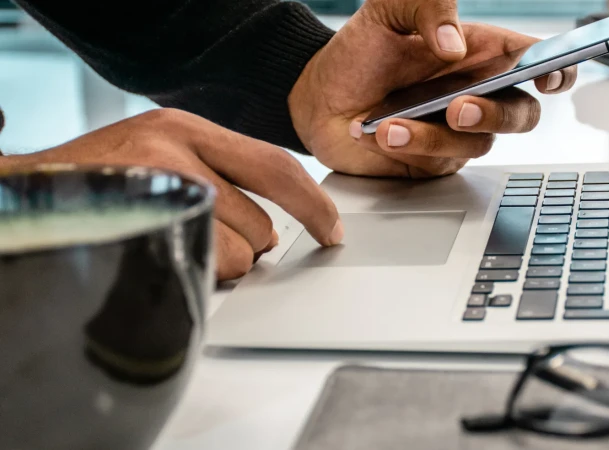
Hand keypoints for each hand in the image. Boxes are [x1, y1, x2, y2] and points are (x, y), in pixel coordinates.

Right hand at [0, 109, 341, 280]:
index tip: (332, 230)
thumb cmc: (100, 180)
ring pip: (236, 252)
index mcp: (187, 128)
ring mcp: (155, 185)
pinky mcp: (139, 221)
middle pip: (261, 222)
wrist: (25, 193)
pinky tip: (163, 257)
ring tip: (174, 245)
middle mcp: (174, 149)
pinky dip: (195, 275)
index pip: (276, 166)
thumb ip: (219, 177)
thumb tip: (276, 231)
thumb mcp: (160, 154)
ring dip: (219, 264)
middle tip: (210, 241)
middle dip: (249, 247)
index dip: (314, 204)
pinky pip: (202, 267)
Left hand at [289, 0, 576, 177]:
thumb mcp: (388, 10)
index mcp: (482, 53)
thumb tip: (454, 42)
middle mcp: (479, 94)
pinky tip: (378, 132)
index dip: (557, 70)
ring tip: (391, 122)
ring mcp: (458, 132)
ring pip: (478, 143)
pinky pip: (439, 162)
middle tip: (458, 107)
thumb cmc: (360, 51)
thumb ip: (427, 6)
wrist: (317, 96)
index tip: (547, 75)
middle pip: (523, 114)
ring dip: (435, 135)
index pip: (537, 61)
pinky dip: (409, 148)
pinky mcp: (434, 161)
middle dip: (497, 114)